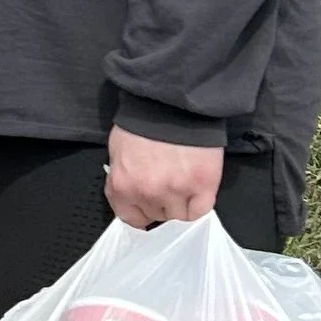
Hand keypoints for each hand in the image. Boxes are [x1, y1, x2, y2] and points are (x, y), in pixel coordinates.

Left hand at [105, 126, 223, 226]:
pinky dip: (199, 202)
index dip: (141, 210)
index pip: (131, 218)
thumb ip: (123, 178)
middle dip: (161, 200)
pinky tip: (196, 185)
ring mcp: (176, 192)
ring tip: (182, 178)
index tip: (147, 203)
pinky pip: (200, 211)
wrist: (171, 102)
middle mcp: (147, 194)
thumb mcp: (118, 151)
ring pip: (179, 215)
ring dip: (181, 201)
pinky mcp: (202, 186)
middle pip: (157, 215)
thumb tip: (131, 192)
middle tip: (167, 179)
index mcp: (123, 186)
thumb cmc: (143, 122)